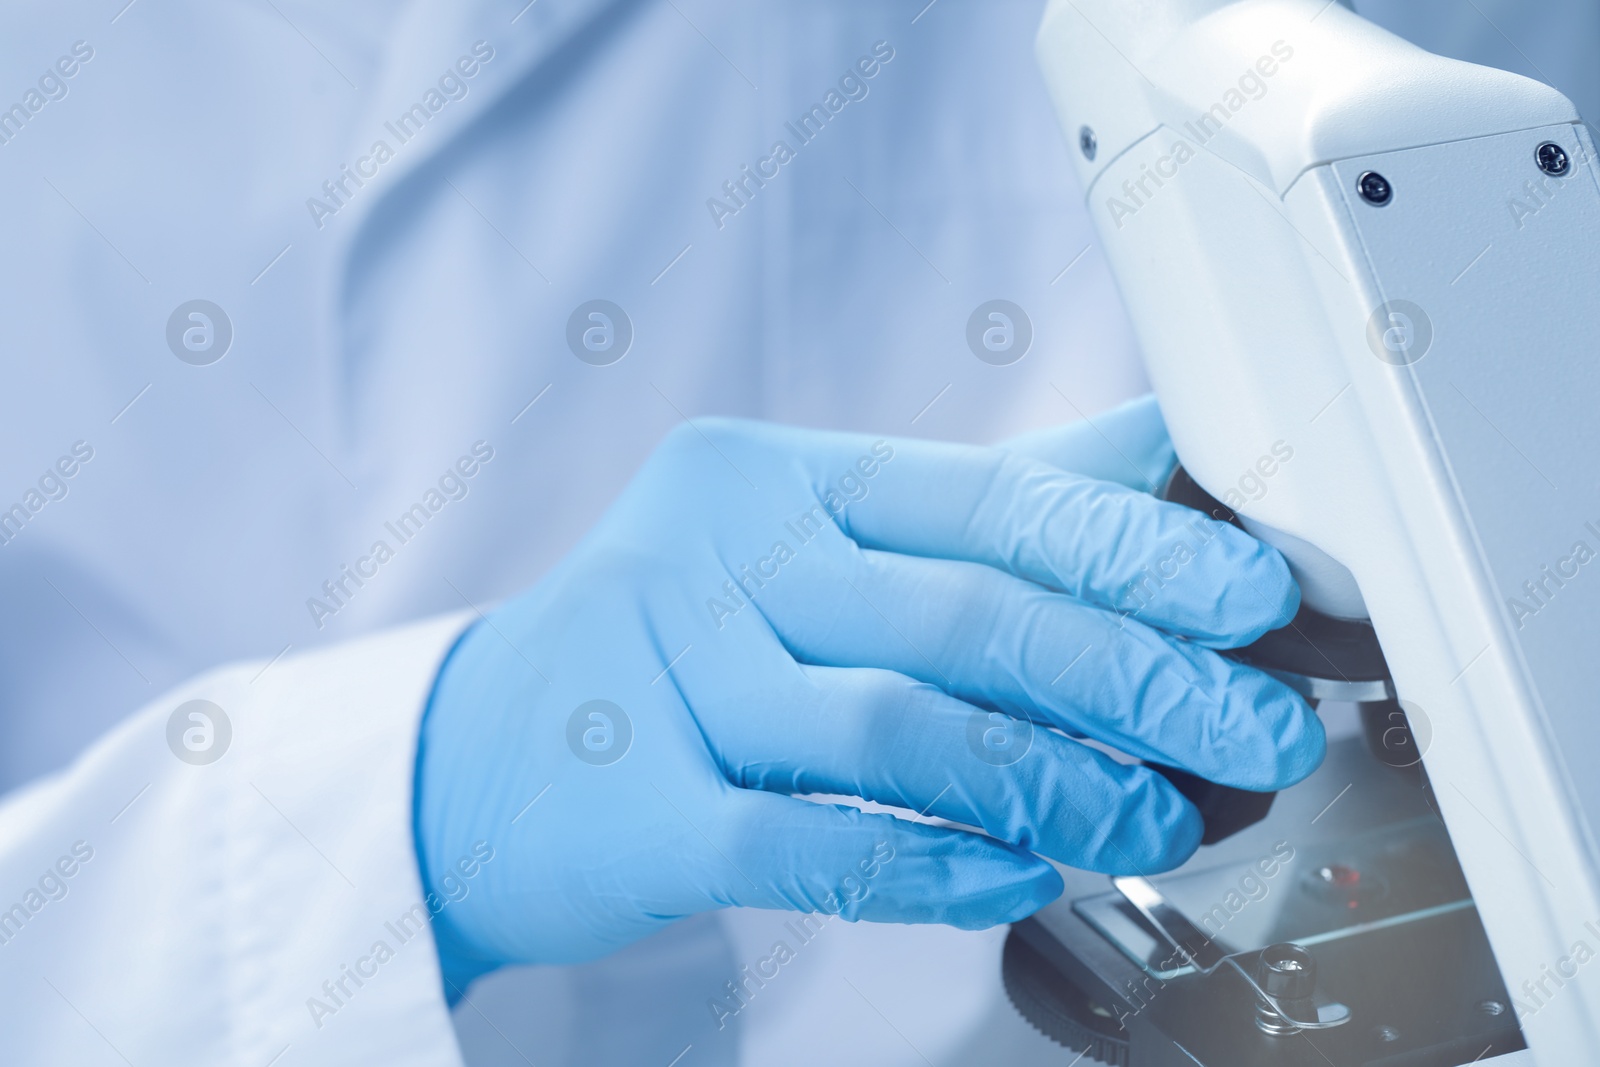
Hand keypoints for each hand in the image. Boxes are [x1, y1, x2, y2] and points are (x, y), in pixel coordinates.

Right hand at [413, 396, 1323, 990]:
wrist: (475, 755)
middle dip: (1131, 675)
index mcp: (778, 477)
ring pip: (891, 729)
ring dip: (1049, 783)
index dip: (1134, 548)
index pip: (985, 497)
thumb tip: (1162, 466)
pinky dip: (923, 867)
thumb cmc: (679, 638)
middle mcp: (717, 556)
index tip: (1257, 598)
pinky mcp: (635, 811)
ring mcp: (667, 680)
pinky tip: (1016, 881)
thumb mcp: (808, 543)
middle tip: (1256, 733)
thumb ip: (977, 511)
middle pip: (958, 612)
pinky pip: (802, 843)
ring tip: (1154, 827)